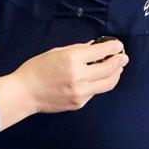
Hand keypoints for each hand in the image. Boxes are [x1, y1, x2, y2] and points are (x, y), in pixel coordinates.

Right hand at [12, 39, 128, 114]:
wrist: (25, 93)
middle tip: (123, 57)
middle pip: (109, 68)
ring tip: (117, 69)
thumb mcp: (56, 52)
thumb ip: (77, 49)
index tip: (118, 45)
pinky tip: (99, 78)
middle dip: (119, 61)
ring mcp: (80, 92)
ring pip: (108, 83)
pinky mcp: (80, 103)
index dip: (113, 48)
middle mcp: (79, 76)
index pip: (101, 52)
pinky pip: (95, 92)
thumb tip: (94, 47)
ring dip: (115, 74)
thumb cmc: (36, 69)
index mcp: (71, 59)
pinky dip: (100, 83)